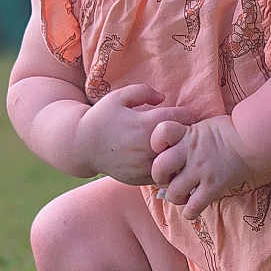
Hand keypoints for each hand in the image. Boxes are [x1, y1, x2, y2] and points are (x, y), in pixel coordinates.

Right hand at [75, 85, 190, 184]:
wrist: (82, 146)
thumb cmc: (102, 117)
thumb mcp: (119, 96)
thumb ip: (144, 91)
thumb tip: (163, 98)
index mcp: (146, 124)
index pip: (183, 117)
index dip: (188, 114)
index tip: (187, 114)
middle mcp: (148, 147)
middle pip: (184, 141)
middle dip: (187, 135)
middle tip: (188, 131)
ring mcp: (145, 166)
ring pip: (176, 162)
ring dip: (179, 154)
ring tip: (178, 146)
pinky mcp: (142, 179)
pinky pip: (164, 174)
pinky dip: (168, 168)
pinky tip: (164, 159)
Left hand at [149, 115, 255, 219]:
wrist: (254, 141)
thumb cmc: (230, 132)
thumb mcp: (203, 125)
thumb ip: (185, 134)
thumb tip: (170, 143)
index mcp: (187, 134)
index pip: (160, 133)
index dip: (156, 142)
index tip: (161, 149)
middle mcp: (191, 152)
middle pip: (159, 168)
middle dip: (159, 178)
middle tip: (167, 180)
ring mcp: (202, 170)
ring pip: (173, 192)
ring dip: (174, 197)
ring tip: (181, 196)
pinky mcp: (214, 186)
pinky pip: (193, 207)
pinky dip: (189, 212)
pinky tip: (192, 209)